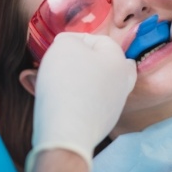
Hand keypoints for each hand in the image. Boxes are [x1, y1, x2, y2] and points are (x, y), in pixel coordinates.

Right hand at [25, 32, 136, 171]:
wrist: (66, 131)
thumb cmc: (67, 83)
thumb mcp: (64, 46)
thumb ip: (69, 39)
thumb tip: (70, 46)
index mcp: (119, 60)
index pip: (98, 40)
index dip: (75, 40)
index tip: (57, 47)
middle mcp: (122, 83)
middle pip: (103, 64)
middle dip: (80, 62)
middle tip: (61, 64)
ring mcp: (114, 106)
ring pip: (94, 85)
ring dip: (74, 81)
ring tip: (49, 82)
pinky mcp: (101, 124)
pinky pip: (87, 105)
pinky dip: (74, 100)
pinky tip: (56, 101)